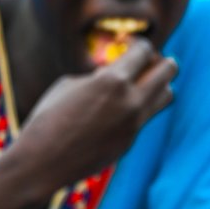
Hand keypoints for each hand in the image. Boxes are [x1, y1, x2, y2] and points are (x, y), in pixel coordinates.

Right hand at [14, 39, 177, 193]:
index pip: (144, 50)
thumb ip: (96, 76)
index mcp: (113, 81)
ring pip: (166, 96)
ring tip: (134, 87)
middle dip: (157, 61)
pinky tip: (110, 114)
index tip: (125, 46)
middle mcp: (131, 102)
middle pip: (169, 70)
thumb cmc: (46, 119)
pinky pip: (142, 118)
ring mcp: (133, 125)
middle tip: (139, 65)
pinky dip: (133, 110)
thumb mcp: (68, 85)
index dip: (136, 44)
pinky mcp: (129, 143)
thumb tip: (110, 73)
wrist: (41, 163)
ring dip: (156, 86)